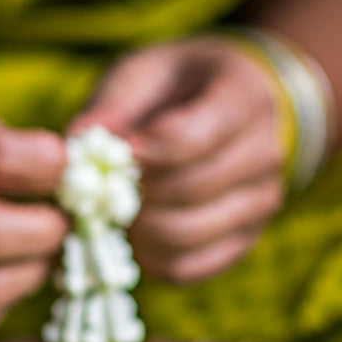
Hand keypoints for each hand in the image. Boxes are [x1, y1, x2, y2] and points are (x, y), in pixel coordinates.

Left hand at [71, 37, 286, 282]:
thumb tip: (76, 141)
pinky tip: (134, 236)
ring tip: (116, 210)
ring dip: (138, 229)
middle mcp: (265, 152)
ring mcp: (260, 202)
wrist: (231, 109)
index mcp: (244, 97)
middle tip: (103, 188)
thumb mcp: (144, 74)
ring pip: (187, 234)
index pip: (191, 138)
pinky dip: (150, 259)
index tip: (114, 154)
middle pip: (189, 190)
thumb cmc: (175, 89)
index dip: (142, 153)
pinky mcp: (243, 241)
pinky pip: (189, 267)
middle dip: (135, 193)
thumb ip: (113, 105)